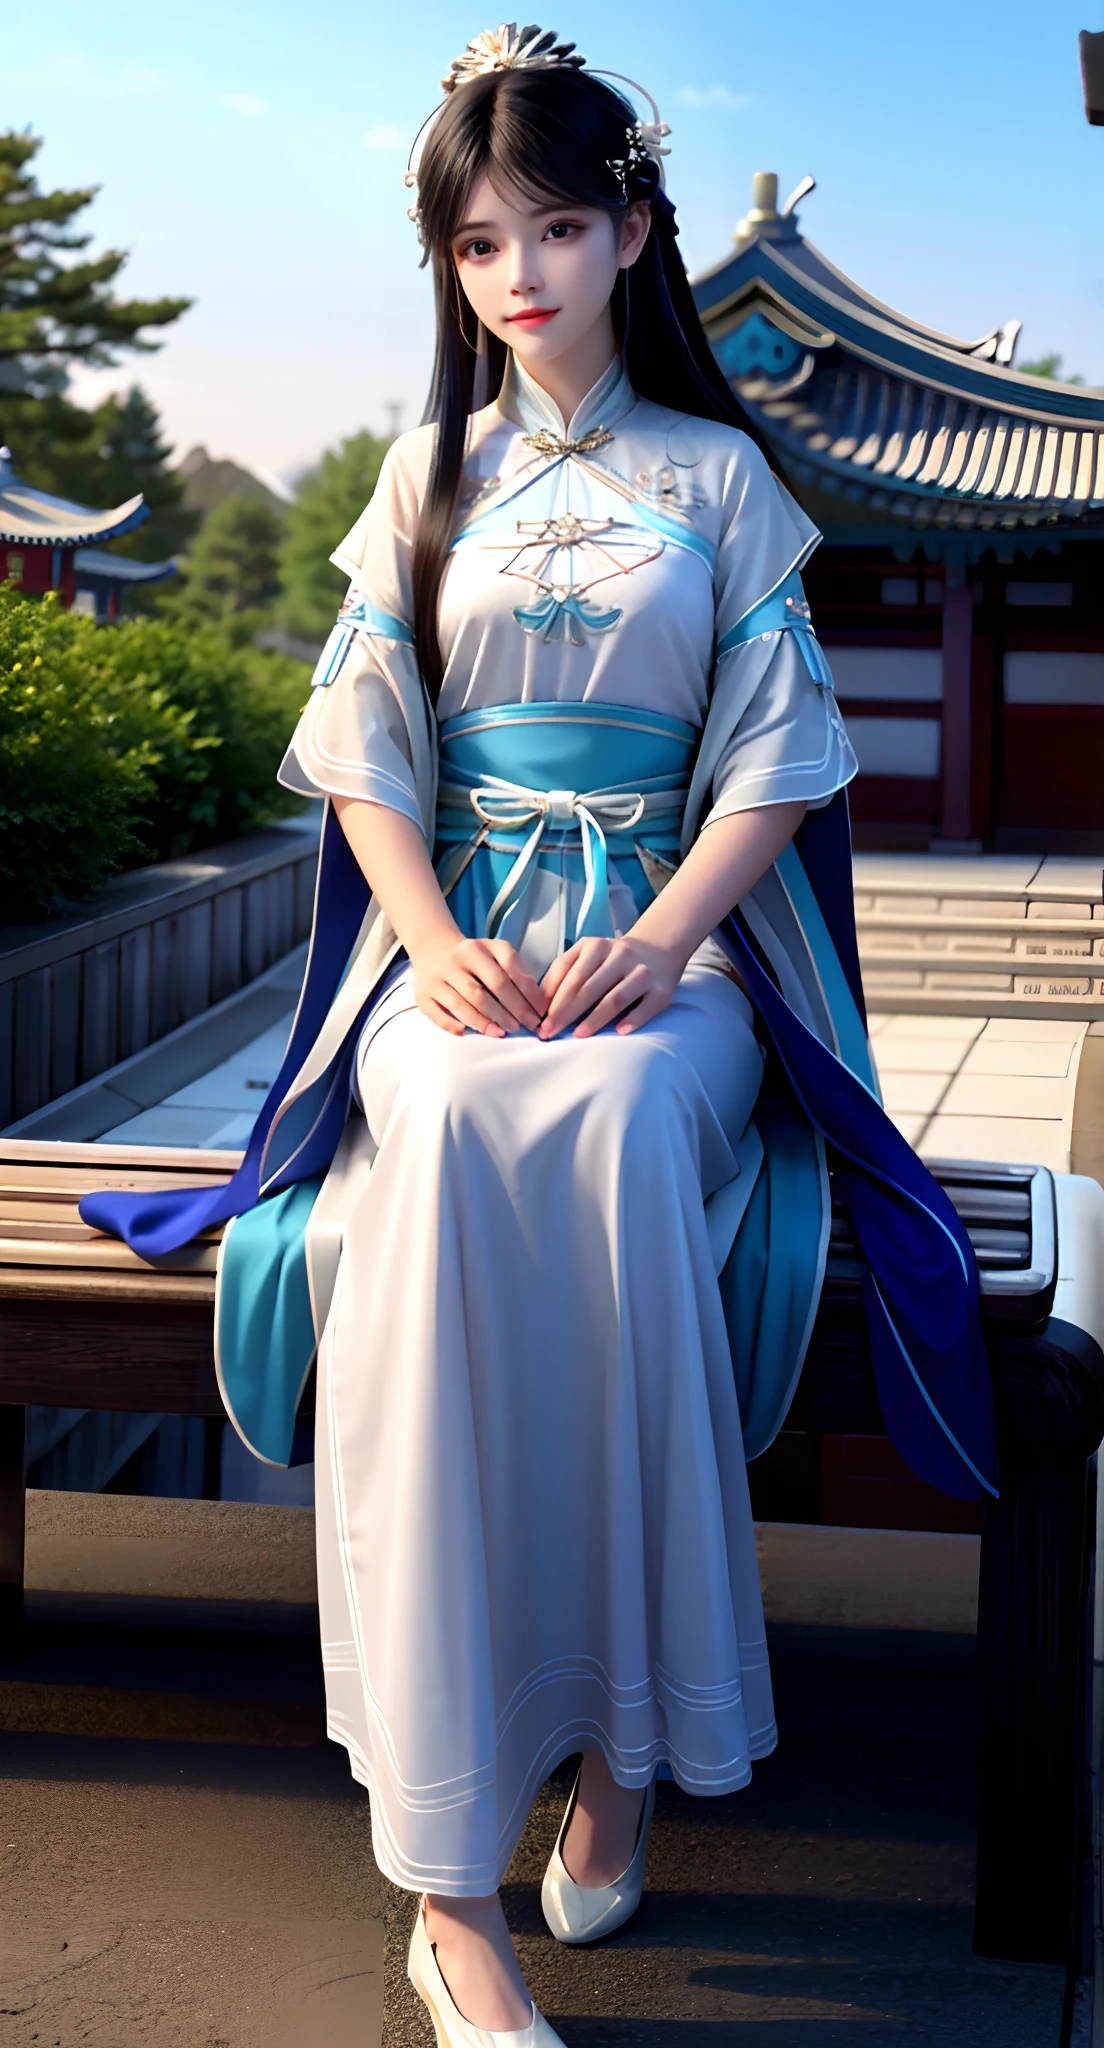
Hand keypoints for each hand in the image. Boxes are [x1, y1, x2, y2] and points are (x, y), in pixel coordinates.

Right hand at [410, 930, 546, 1038]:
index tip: (539, 1012)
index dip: (526, 993)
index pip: (506, 971)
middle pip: (485, 990)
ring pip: (462, 1003)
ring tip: (502, 1033)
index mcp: (477, 948)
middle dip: (509, 1010)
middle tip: (525, 1026)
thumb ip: (514, 971)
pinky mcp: (422, 994)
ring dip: (484, 1021)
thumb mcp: (494, 953)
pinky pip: (436, 1013)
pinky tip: (464, 1032)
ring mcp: (437, 977)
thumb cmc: (474, 959)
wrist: (433, 951)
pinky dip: (450, 1024)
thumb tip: (535, 1000)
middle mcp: (455, 960)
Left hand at [538, 933, 683, 1039]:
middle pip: (589, 988)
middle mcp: (620, 955)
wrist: (658, 949)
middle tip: (551, 1033)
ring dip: (595, 1019)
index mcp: (596, 946)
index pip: (570, 975)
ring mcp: (643, 972)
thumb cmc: (613, 959)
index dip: (553, 1001)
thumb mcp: (587, 955)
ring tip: (579, 1035)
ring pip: (615, 998)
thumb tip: (540, 1003)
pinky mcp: (662, 989)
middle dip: (566, 1013)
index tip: (540, 1023)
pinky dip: (632, 1020)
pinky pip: (646, 1007)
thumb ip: (563, 972)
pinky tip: (619, 1031)